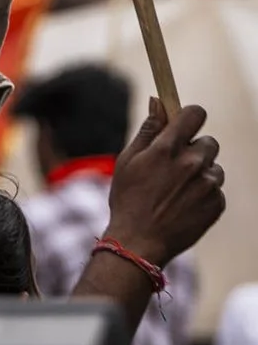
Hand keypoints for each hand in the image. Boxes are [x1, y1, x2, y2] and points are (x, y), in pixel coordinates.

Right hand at [106, 98, 225, 265]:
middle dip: (194, 148)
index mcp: (168, 149)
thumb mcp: (127, 160)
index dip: (189, 116)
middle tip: (174, 165)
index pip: (195, 114)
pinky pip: (216, 189)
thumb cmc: (128, 198)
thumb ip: (148, 130)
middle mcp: (193, 164)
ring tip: (177, 190)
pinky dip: (203, 193)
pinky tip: (184, 204)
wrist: (140, 242)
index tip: (182, 123)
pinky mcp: (217, 204)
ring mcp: (208, 185)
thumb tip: (158, 102)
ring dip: (200, 173)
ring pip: (213, 167)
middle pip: (208, 141)